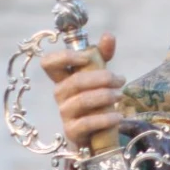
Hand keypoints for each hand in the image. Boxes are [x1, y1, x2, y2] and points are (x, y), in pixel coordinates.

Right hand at [40, 33, 124, 147]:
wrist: (95, 134)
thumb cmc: (95, 100)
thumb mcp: (99, 76)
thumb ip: (102, 55)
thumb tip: (108, 35)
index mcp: (63, 78)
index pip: (49, 63)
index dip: (64, 57)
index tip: (85, 58)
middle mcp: (60, 94)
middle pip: (75, 81)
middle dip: (102, 78)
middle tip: (120, 80)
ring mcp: (64, 113)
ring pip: (82, 100)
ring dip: (106, 96)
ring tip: (120, 96)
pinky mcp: (72, 131)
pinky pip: (87, 123)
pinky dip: (105, 118)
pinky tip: (118, 116)